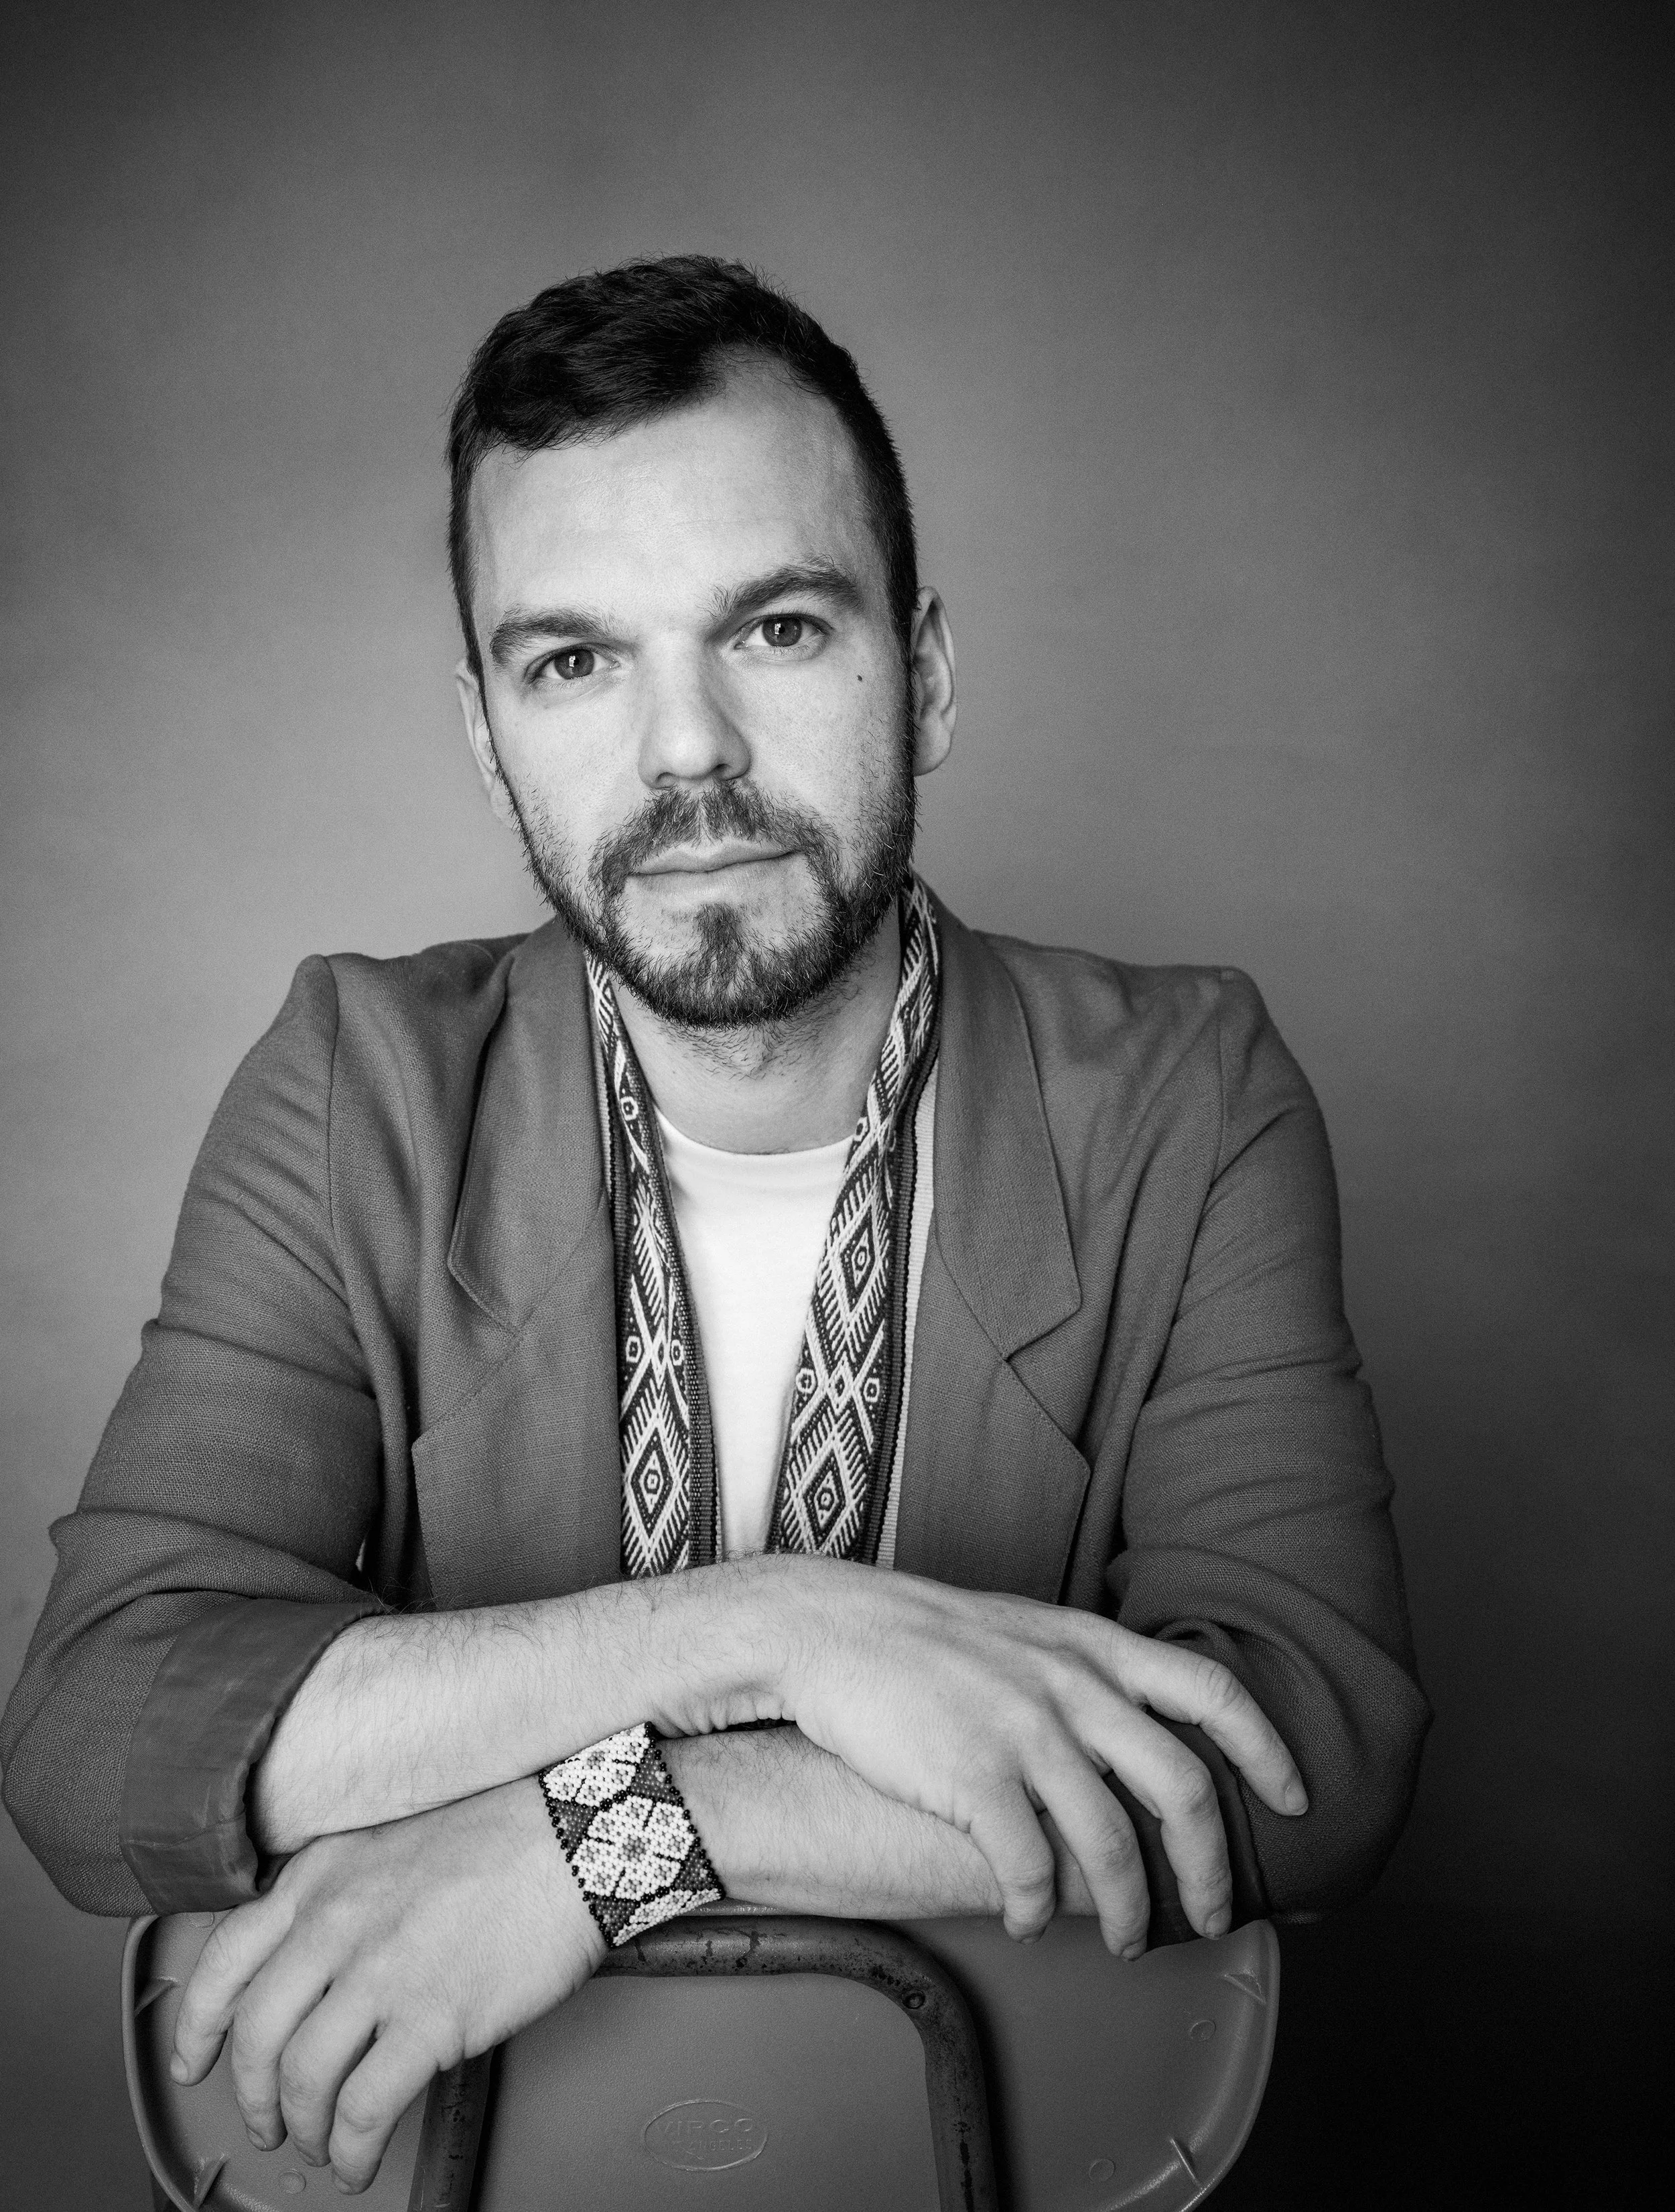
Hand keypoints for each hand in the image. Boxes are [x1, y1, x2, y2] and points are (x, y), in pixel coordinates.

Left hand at [169, 1779, 605, 2192]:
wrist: (578, 1835)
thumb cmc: (503, 1834)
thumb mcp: (392, 1840)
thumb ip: (342, 1893)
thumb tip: (313, 1965)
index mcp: (323, 1874)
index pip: (226, 1958)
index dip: (199, 2024)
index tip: (195, 2057)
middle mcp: (337, 1920)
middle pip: (256, 2033)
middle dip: (252, 2093)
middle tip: (265, 2118)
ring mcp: (382, 1971)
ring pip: (302, 2078)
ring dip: (303, 2127)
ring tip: (322, 2142)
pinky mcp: (431, 2018)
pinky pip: (365, 2109)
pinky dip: (351, 2150)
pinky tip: (360, 2159)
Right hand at [770, 1562, 1306, 1952]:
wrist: (829, 1628)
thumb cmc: (924, 1638)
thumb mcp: (1025, 1630)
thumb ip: (1084, 1670)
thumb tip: (1137, 1729)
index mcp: (1092, 1646)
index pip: (1211, 1690)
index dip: (1266, 1748)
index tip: (1297, 1797)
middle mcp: (1072, 1685)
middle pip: (1184, 1787)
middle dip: (1211, 1868)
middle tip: (1214, 1914)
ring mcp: (1024, 1729)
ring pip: (1114, 1845)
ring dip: (1130, 1910)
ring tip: (1127, 1941)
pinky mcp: (972, 1774)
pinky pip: (1030, 1867)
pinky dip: (1041, 1911)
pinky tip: (1030, 1922)